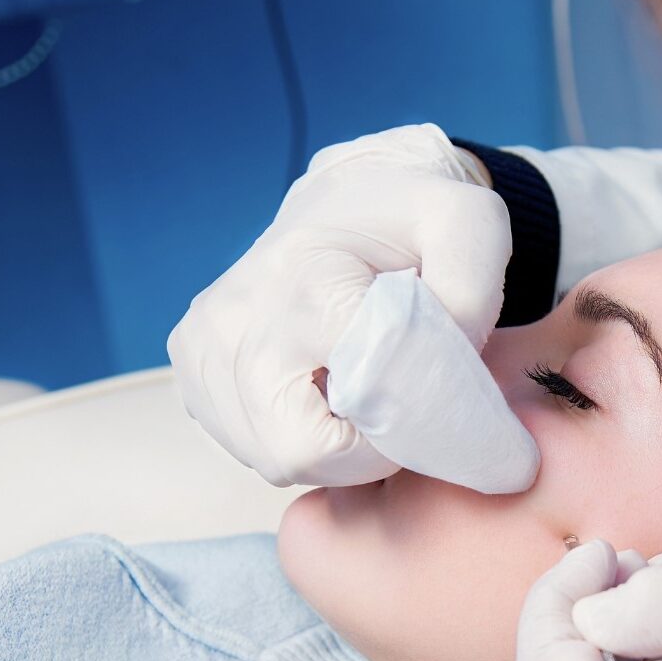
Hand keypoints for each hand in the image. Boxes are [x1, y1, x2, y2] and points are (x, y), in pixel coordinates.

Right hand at [167, 124, 510, 486]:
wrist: (348, 201)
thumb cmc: (414, 221)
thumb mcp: (470, 227)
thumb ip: (469, 293)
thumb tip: (439, 362)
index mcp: (307, 277)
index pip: (358, 400)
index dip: (408, 423)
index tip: (436, 396)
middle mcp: (238, 312)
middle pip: (297, 451)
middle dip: (364, 452)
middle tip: (399, 411)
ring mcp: (204, 342)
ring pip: (272, 459)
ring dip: (331, 450)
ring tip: (364, 396)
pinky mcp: (192, 367)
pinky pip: (248, 447)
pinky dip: (294, 439)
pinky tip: (321, 395)